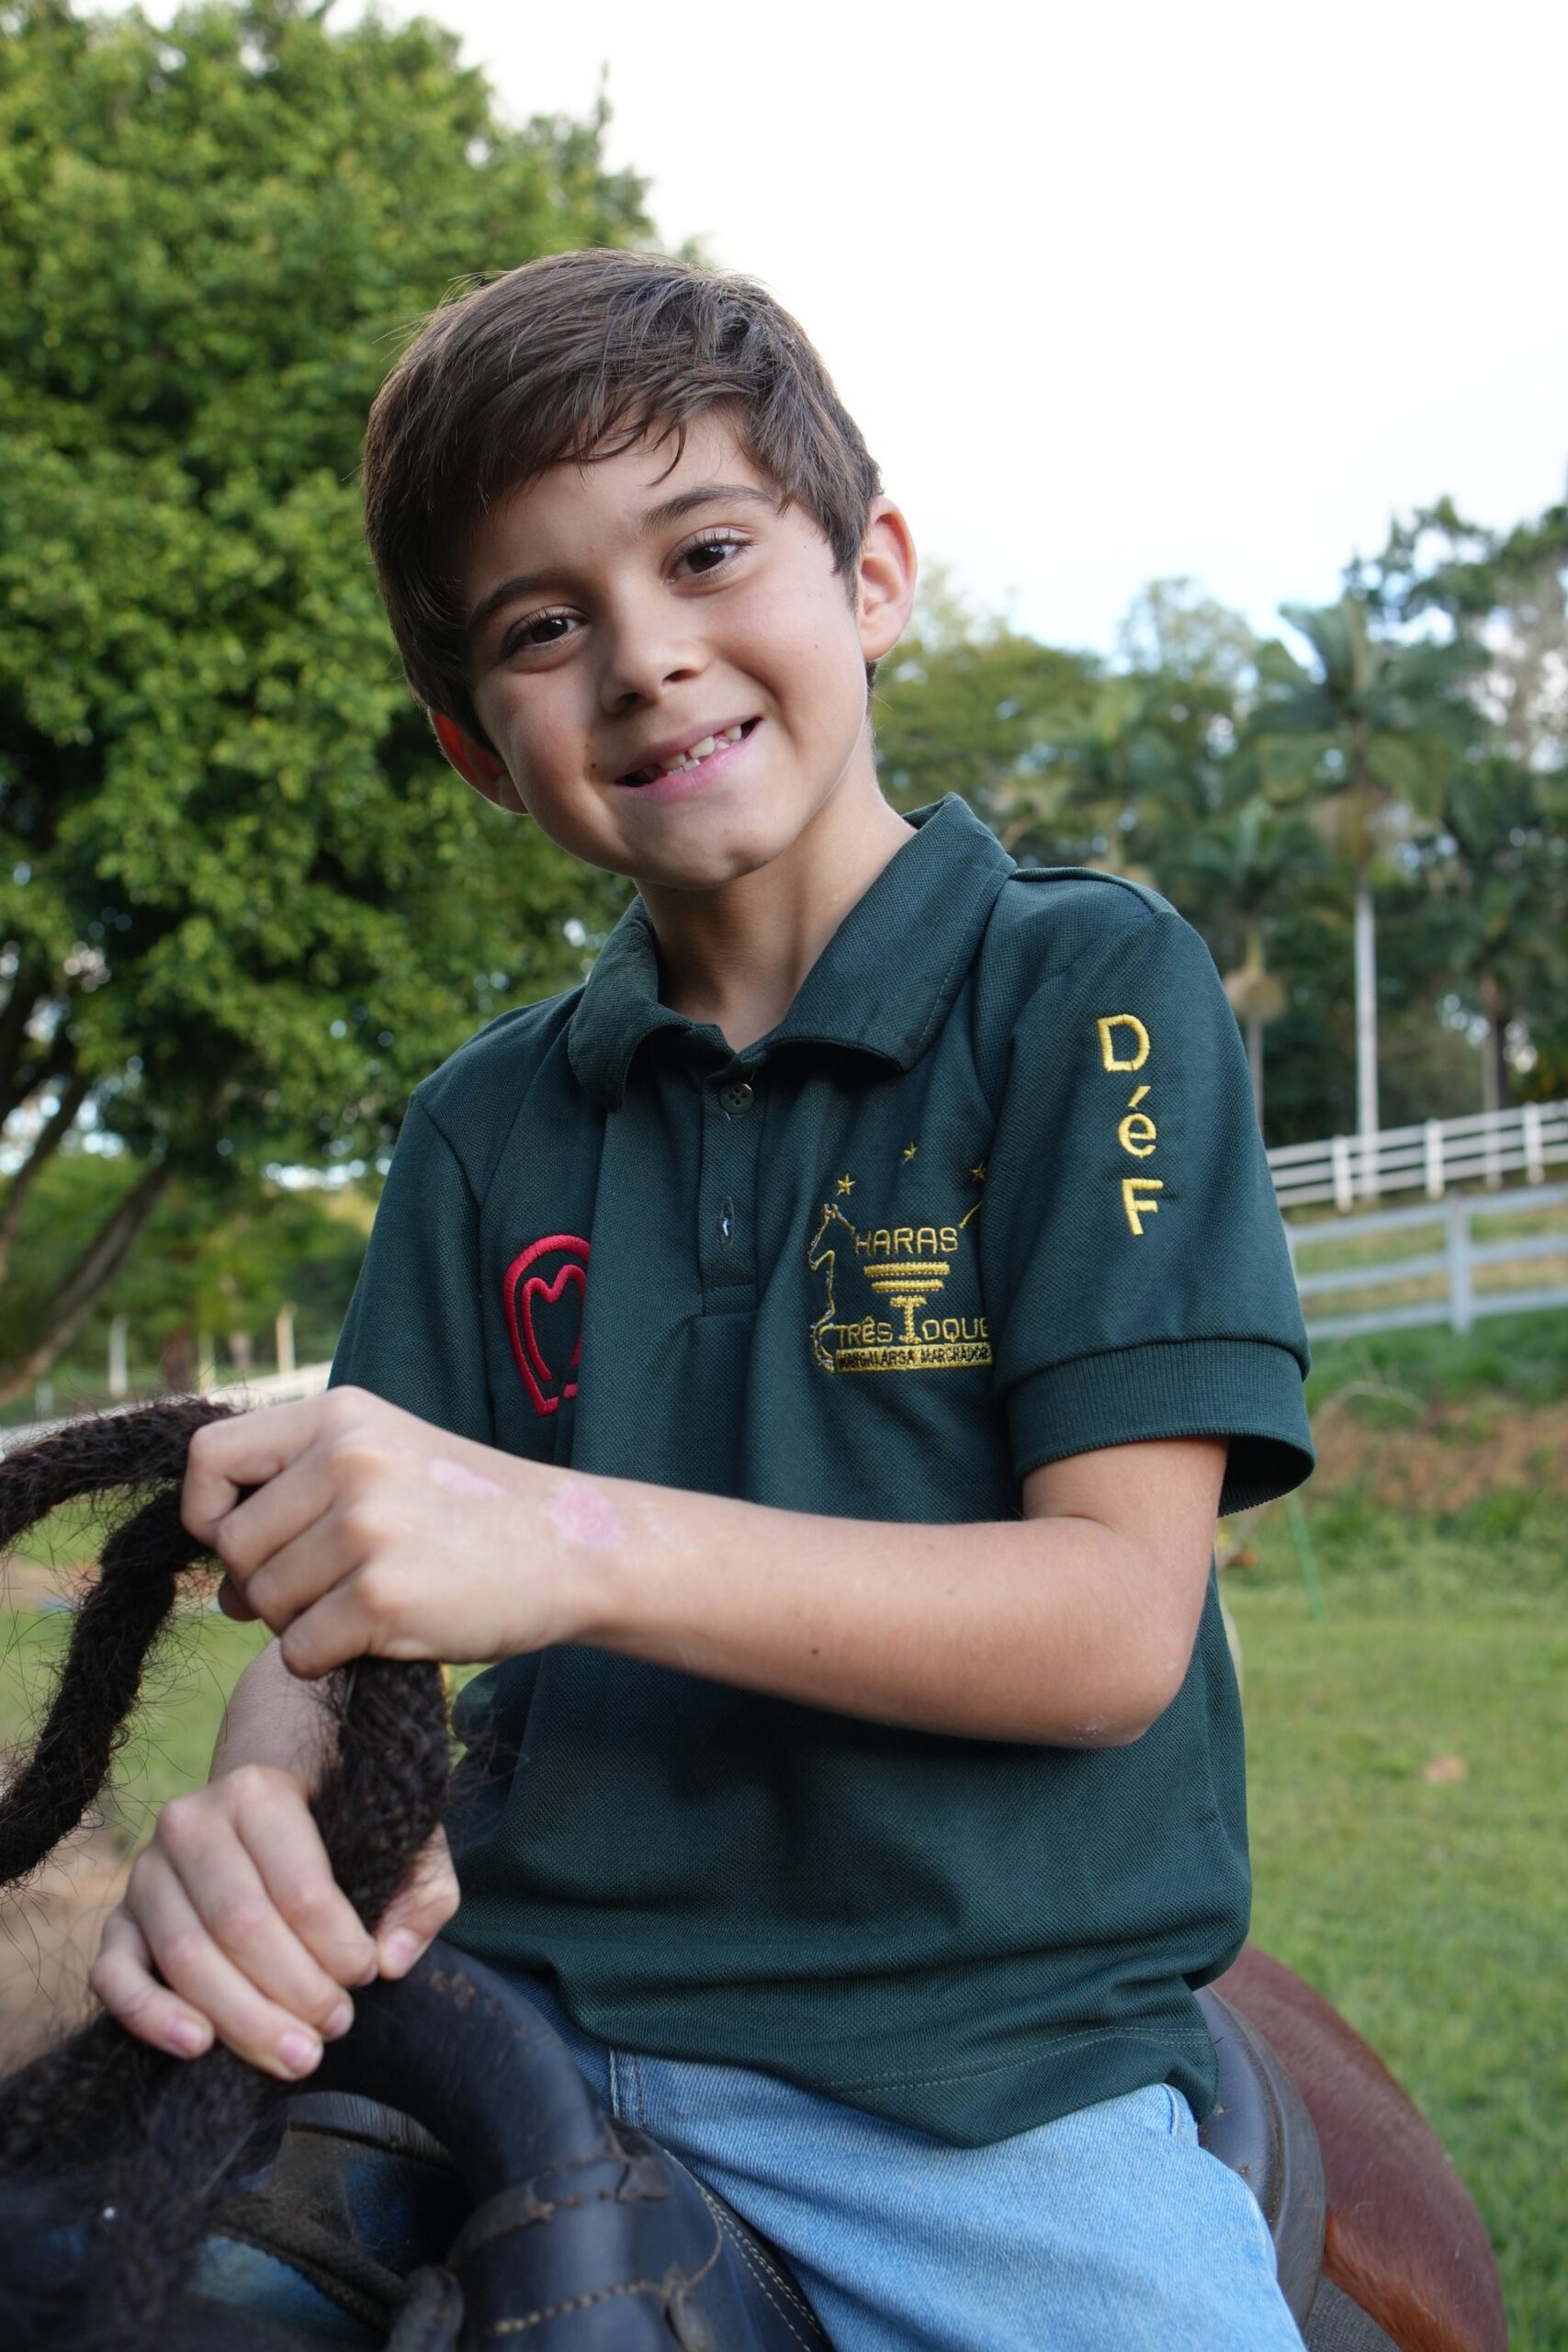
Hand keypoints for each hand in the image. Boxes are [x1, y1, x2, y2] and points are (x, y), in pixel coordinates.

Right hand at [89, 1767, 459, 2076]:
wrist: (260, 1810)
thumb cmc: (340, 1832)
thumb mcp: (402, 1842)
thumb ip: (421, 1892)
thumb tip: (393, 1960)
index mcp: (258, 1791)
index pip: (298, 1885)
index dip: (337, 1945)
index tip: (367, 1973)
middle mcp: (191, 1823)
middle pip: (240, 1926)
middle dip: (295, 1991)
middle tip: (336, 2027)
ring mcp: (146, 1873)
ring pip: (185, 1957)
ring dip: (242, 2019)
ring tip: (297, 2056)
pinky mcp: (118, 1921)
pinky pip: (114, 1976)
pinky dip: (150, 2016)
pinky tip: (198, 2046)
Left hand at [182, 1387, 575, 1677]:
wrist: (571, 1548)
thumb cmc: (469, 1510)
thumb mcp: (387, 1456)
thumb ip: (299, 1492)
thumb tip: (221, 1585)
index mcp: (341, 1417)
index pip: (209, 1459)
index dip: (208, 1512)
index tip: (247, 1541)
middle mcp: (348, 1460)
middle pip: (234, 1548)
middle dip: (266, 1583)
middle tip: (331, 1586)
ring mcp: (367, 1529)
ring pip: (264, 1605)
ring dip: (302, 1623)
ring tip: (369, 1601)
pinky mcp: (383, 1599)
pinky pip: (299, 1652)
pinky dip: (330, 1658)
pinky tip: (385, 1632)